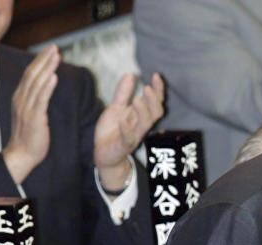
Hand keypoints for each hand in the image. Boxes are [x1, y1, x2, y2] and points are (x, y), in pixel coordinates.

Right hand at [3, 44, 59, 183]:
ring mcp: (26, 108)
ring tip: (56, 56)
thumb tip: (45, 88)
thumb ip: (36, 100)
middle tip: (54, 47)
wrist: (21, 155)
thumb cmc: (29, 137)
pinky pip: (41, 99)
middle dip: (44, 59)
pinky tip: (54, 77)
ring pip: (36, 83)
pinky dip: (47, 87)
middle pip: (32, 74)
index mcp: (20, 98)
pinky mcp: (34, 118)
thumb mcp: (31, 114)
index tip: (50, 50)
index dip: (40, 61)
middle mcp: (21, 100)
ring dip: (47, 68)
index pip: (30, 74)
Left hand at [94, 72, 164, 190]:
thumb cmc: (112, 131)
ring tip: (138, 99)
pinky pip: (128, 139)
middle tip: (148, 88)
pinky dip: (127, 130)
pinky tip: (124, 121)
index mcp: (140, 116)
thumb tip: (130, 75)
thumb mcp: (115, 108)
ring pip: (144, 125)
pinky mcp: (123, 146)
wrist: (103, 153)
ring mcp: (133, 136)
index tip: (156, 76)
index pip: (155, 102)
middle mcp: (140, 126)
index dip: (158, 90)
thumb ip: (123, 93)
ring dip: (143, 112)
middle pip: (155, 113)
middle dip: (154, 101)